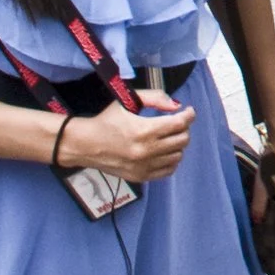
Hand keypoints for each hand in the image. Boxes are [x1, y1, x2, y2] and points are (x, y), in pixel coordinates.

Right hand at [64, 94, 196, 181]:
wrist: (85, 145)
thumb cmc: (107, 120)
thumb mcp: (129, 101)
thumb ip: (155, 98)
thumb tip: (176, 106)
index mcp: (144, 130)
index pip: (179, 124)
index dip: (189, 115)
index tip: (188, 111)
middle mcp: (146, 151)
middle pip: (182, 140)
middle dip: (184, 128)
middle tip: (177, 123)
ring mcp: (144, 166)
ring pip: (178, 155)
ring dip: (178, 144)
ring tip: (169, 136)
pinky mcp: (140, 176)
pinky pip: (168, 170)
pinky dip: (171, 160)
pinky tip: (165, 151)